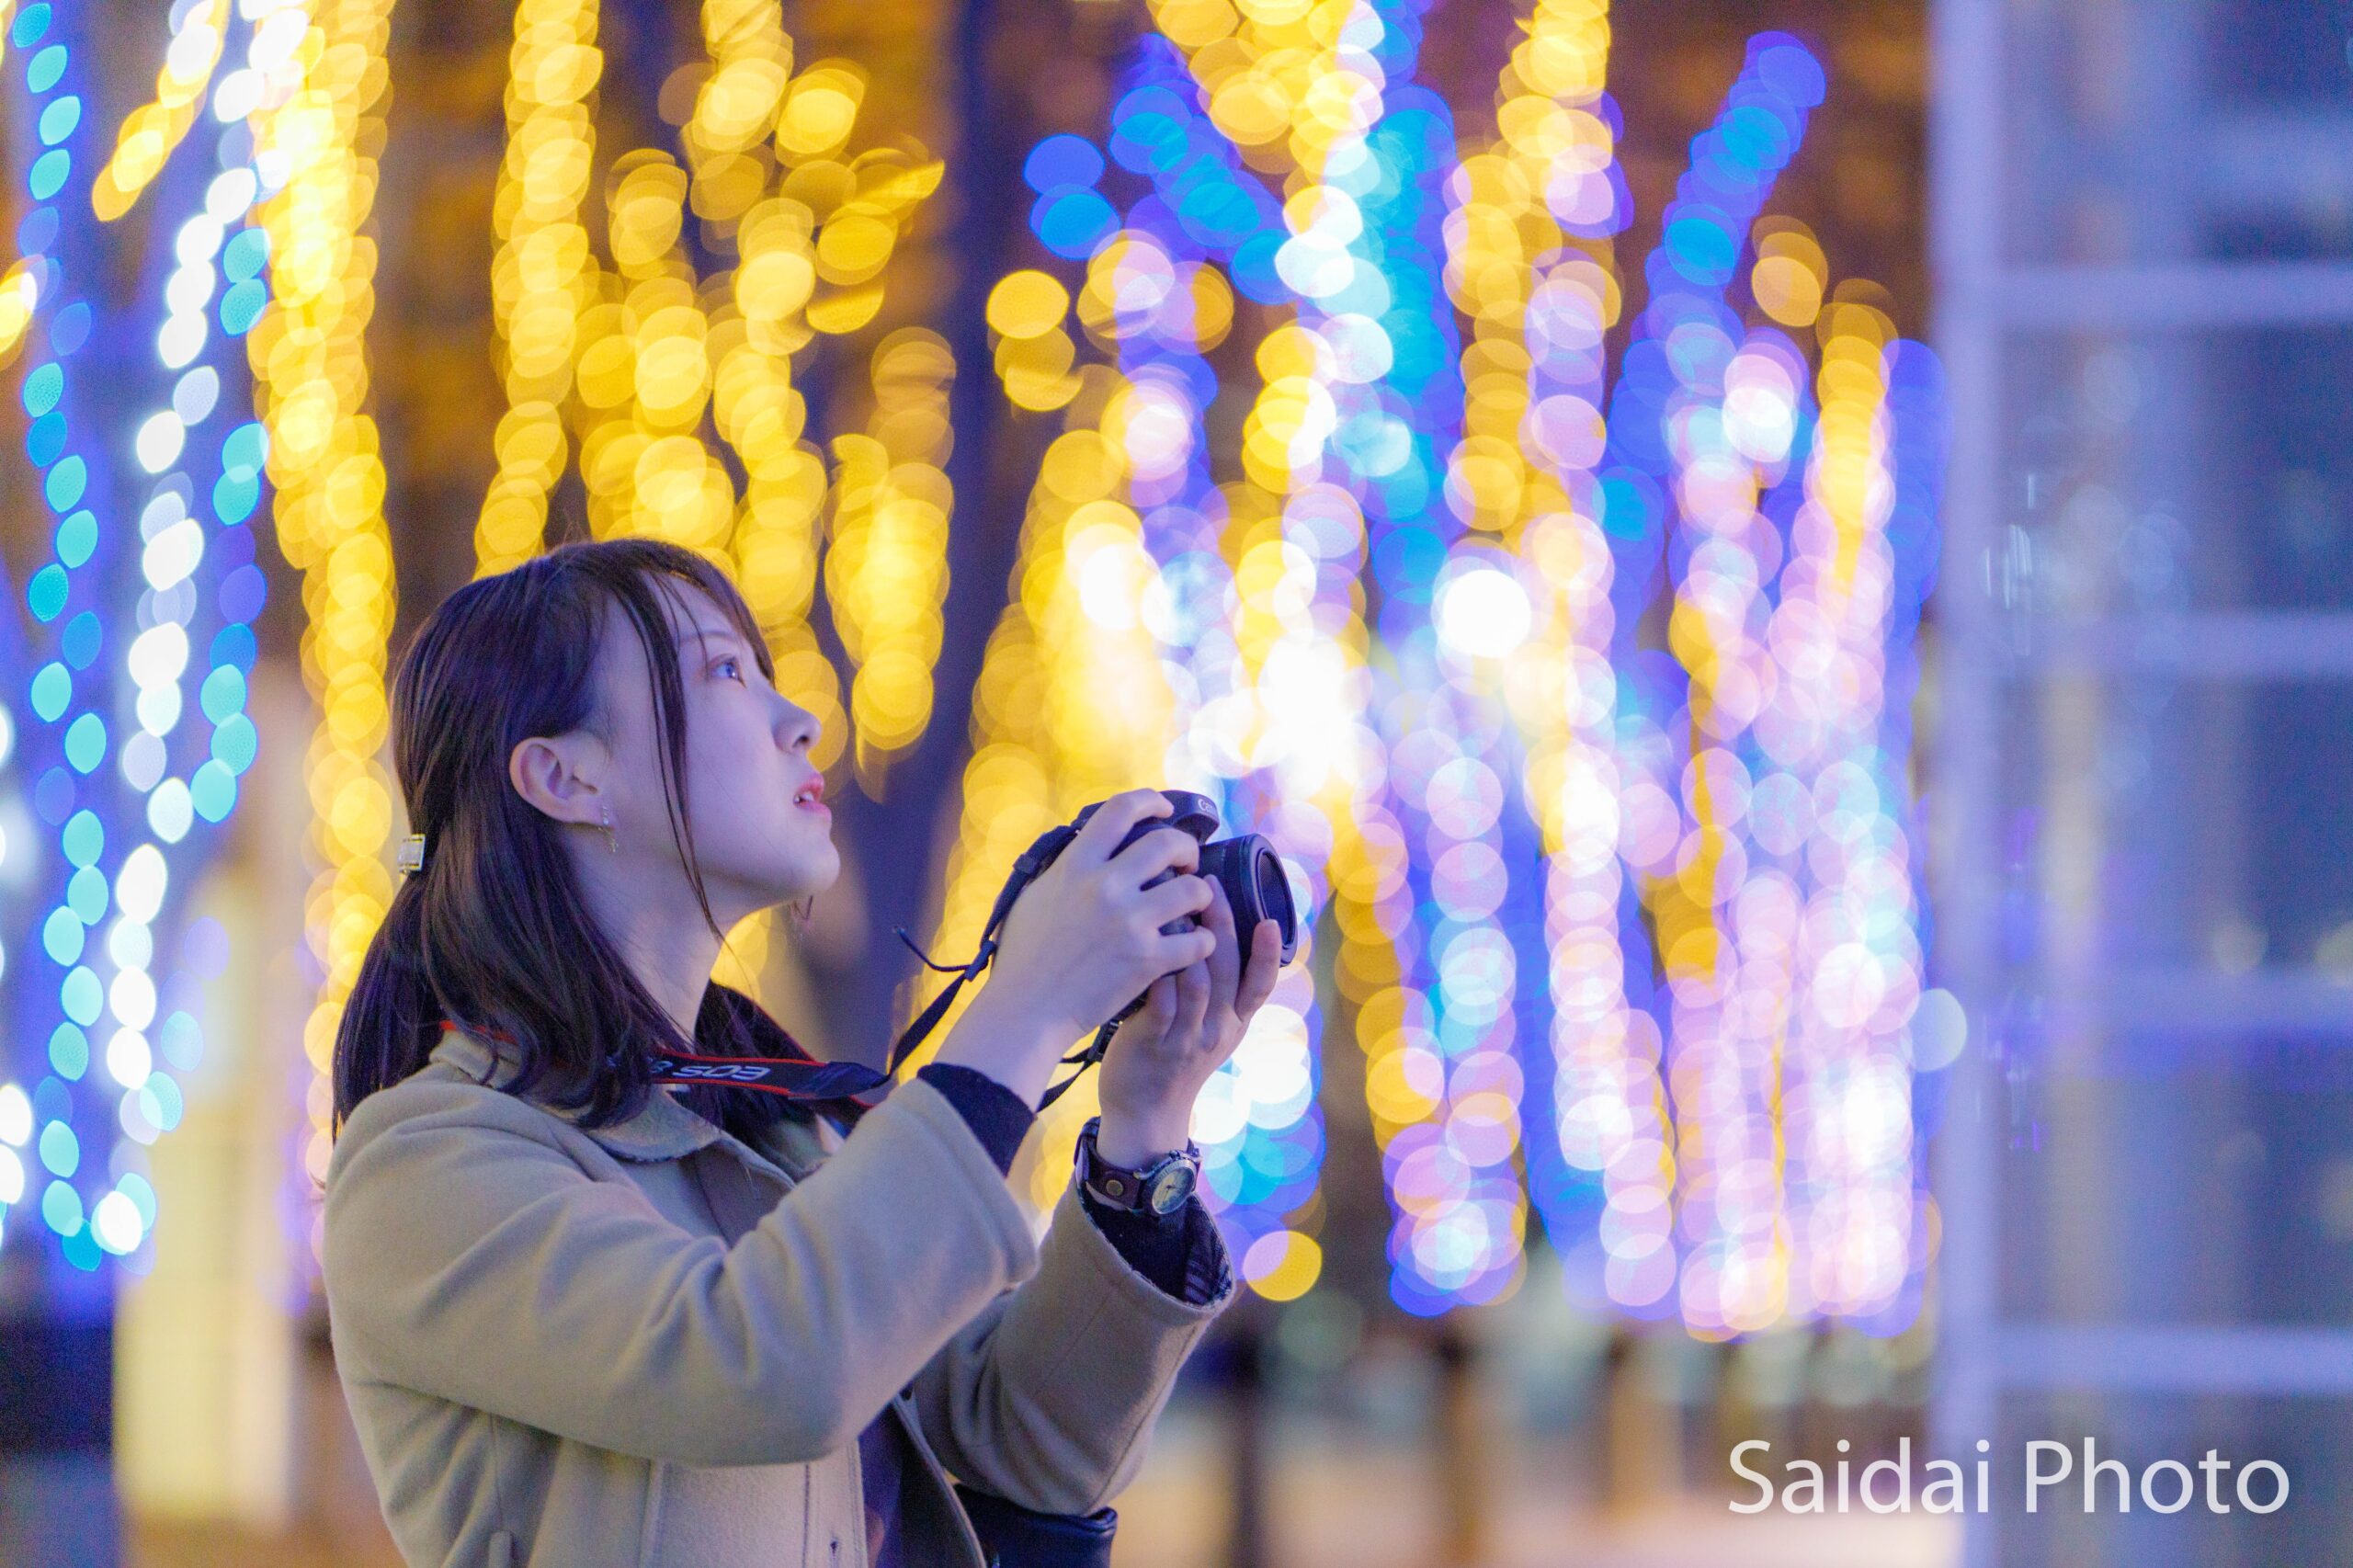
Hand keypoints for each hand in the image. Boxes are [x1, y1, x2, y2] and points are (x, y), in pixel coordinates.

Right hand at [983, 788, 1218, 1043]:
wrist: (1026, 1010)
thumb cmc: (1025, 956)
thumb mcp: (1036, 895)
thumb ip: (1066, 867)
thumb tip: (1089, 842)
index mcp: (1076, 865)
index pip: (1122, 809)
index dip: (1151, 801)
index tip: (1163, 810)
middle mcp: (1104, 887)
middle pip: (1168, 843)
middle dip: (1187, 849)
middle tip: (1187, 863)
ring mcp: (1129, 923)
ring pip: (1193, 889)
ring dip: (1201, 894)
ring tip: (1194, 905)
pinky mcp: (1146, 960)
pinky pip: (1197, 940)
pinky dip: (1202, 942)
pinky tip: (1194, 945)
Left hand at [1093, 875, 1283, 1166]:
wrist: (1145, 1113)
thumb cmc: (1172, 1058)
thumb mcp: (1209, 1028)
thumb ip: (1217, 990)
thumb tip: (1212, 932)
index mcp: (1235, 1021)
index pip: (1261, 984)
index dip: (1269, 953)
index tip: (1271, 919)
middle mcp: (1218, 1028)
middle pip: (1227, 970)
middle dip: (1222, 923)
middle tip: (1211, 883)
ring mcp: (1187, 1036)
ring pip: (1197, 983)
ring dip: (1189, 942)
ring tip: (1176, 905)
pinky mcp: (1154, 1042)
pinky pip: (1162, 1004)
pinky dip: (1160, 975)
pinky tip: (1150, 946)